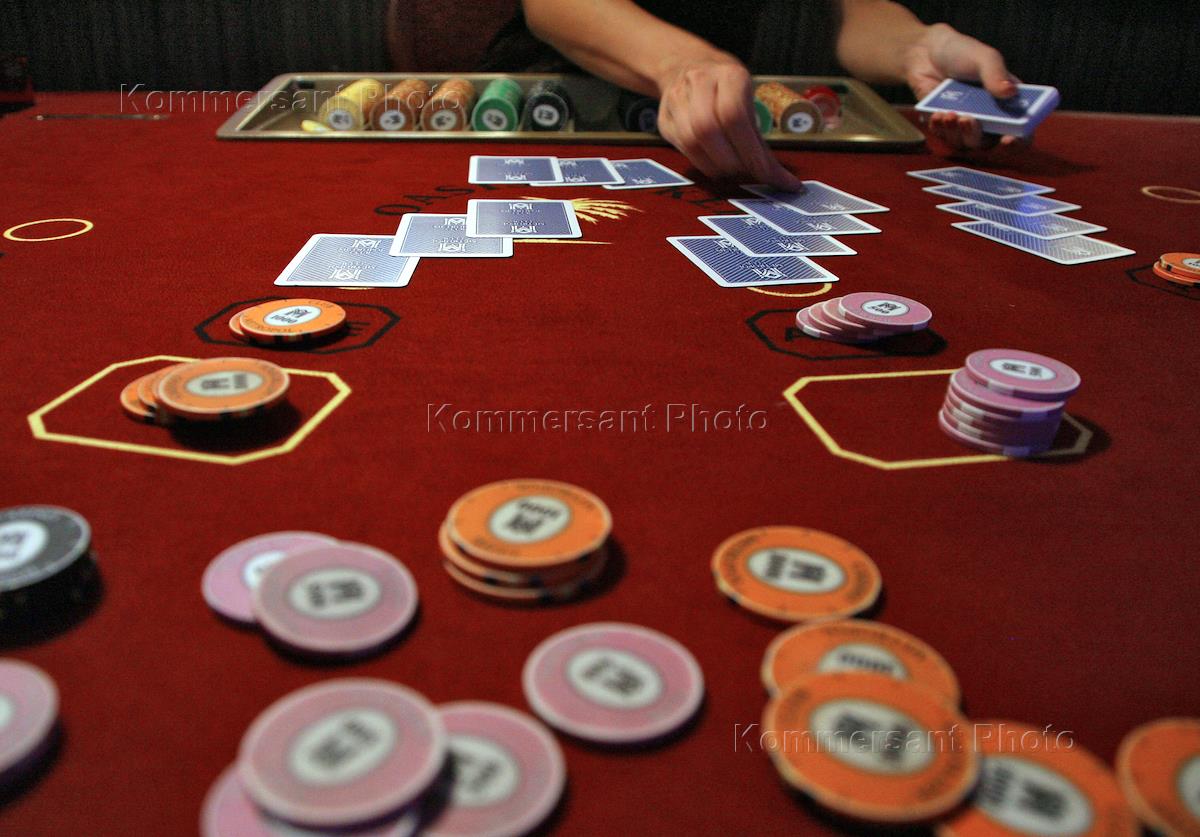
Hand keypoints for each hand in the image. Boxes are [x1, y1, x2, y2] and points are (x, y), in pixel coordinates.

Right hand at [656, 57, 802, 189]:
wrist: (684, 65)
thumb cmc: (724, 88)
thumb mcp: (746, 99)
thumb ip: (757, 137)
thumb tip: (777, 177)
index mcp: (729, 75)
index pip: (735, 116)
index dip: (750, 151)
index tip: (766, 175)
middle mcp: (699, 81)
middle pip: (708, 129)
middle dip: (730, 161)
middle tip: (745, 172)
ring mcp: (677, 99)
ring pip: (691, 141)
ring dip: (714, 165)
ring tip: (729, 170)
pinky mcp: (664, 119)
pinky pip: (682, 148)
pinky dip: (701, 163)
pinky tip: (713, 163)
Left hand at [905, 23, 1022, 150]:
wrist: (927, 53)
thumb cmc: (963, 53)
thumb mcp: (985, 58)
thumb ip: (996, 74)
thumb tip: (1011, 92)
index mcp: (1007, 103)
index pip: (1021, 130)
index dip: (1020, 140)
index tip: (1009, 140)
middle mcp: (989, 119)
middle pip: (989, 143)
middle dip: (977, 136)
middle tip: (968, 119)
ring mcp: (965, 124)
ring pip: (964, 144)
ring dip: (956, 133)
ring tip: (948, 114)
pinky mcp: (943, 126)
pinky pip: (944, 138)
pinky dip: (940, 128)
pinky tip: (937, 113)